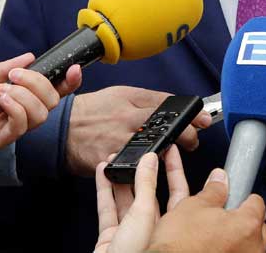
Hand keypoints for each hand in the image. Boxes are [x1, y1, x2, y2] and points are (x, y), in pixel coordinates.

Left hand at [0, 53, 81, 165]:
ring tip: (2, 89)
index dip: (69, 80)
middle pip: (52, 100)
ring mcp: (11, 126)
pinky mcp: (0, 139)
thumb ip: (2, 68)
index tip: (73, 67)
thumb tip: (30, 57)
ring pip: (41, 113)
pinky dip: (16, 108)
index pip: (53, 89)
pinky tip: (0, 100)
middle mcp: (20, 111)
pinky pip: (21, 125)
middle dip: (39, 82)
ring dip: (26, 95)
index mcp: (19, 94)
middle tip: (13, 76)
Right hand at [67, 87, 211, 175]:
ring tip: (172, 154)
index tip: (203, 121)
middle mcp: (127, 125)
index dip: (190, 116)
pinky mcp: (108, 165)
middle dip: (186, 138)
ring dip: (167, 156)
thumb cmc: (95, 110)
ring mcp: (118, 146)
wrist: (62, 129)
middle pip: (165, 133)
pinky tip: (149, 170)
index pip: (168, 109)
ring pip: (152, 154)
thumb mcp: (124, 94)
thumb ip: (151, 99)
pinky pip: (131, 172)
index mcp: (132, 106)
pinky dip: (142, 172)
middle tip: (191, 141)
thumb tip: (177, 103)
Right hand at [95, 147, 265, 252]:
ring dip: (123, 177)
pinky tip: (104, 173)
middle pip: (153, 194)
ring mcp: (135, 234)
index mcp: (180, 227)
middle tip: (146, 151)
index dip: (176, 170)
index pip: (182, 192)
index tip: (173, 152)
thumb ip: (154, 186)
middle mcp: (159, 231)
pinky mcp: (113, 238)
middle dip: (148, 171)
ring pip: (129, 200)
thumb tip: (174, 165)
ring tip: (119, 157)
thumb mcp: (158, 213)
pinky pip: (109, 210)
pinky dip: (105, 190)